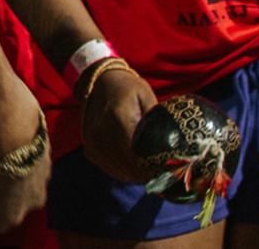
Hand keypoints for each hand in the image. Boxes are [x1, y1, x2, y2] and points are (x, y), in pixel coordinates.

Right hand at [79, 65, 160, 186]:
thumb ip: (154, 120)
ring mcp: (92, 141)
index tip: (164, 172)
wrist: (99, 81)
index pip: (134, 154)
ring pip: (116, 170)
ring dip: (134, 176)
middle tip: (161, 177)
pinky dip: (121, 172)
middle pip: (125, 165)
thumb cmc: (127, 88)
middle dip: (144, 174)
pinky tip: (134, 170)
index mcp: (118, 118)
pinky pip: (107, 167)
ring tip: (149, 175)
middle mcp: (101, 132)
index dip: (150, 168)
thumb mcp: (146, 96)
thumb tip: (170, 144)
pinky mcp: (88, 147)